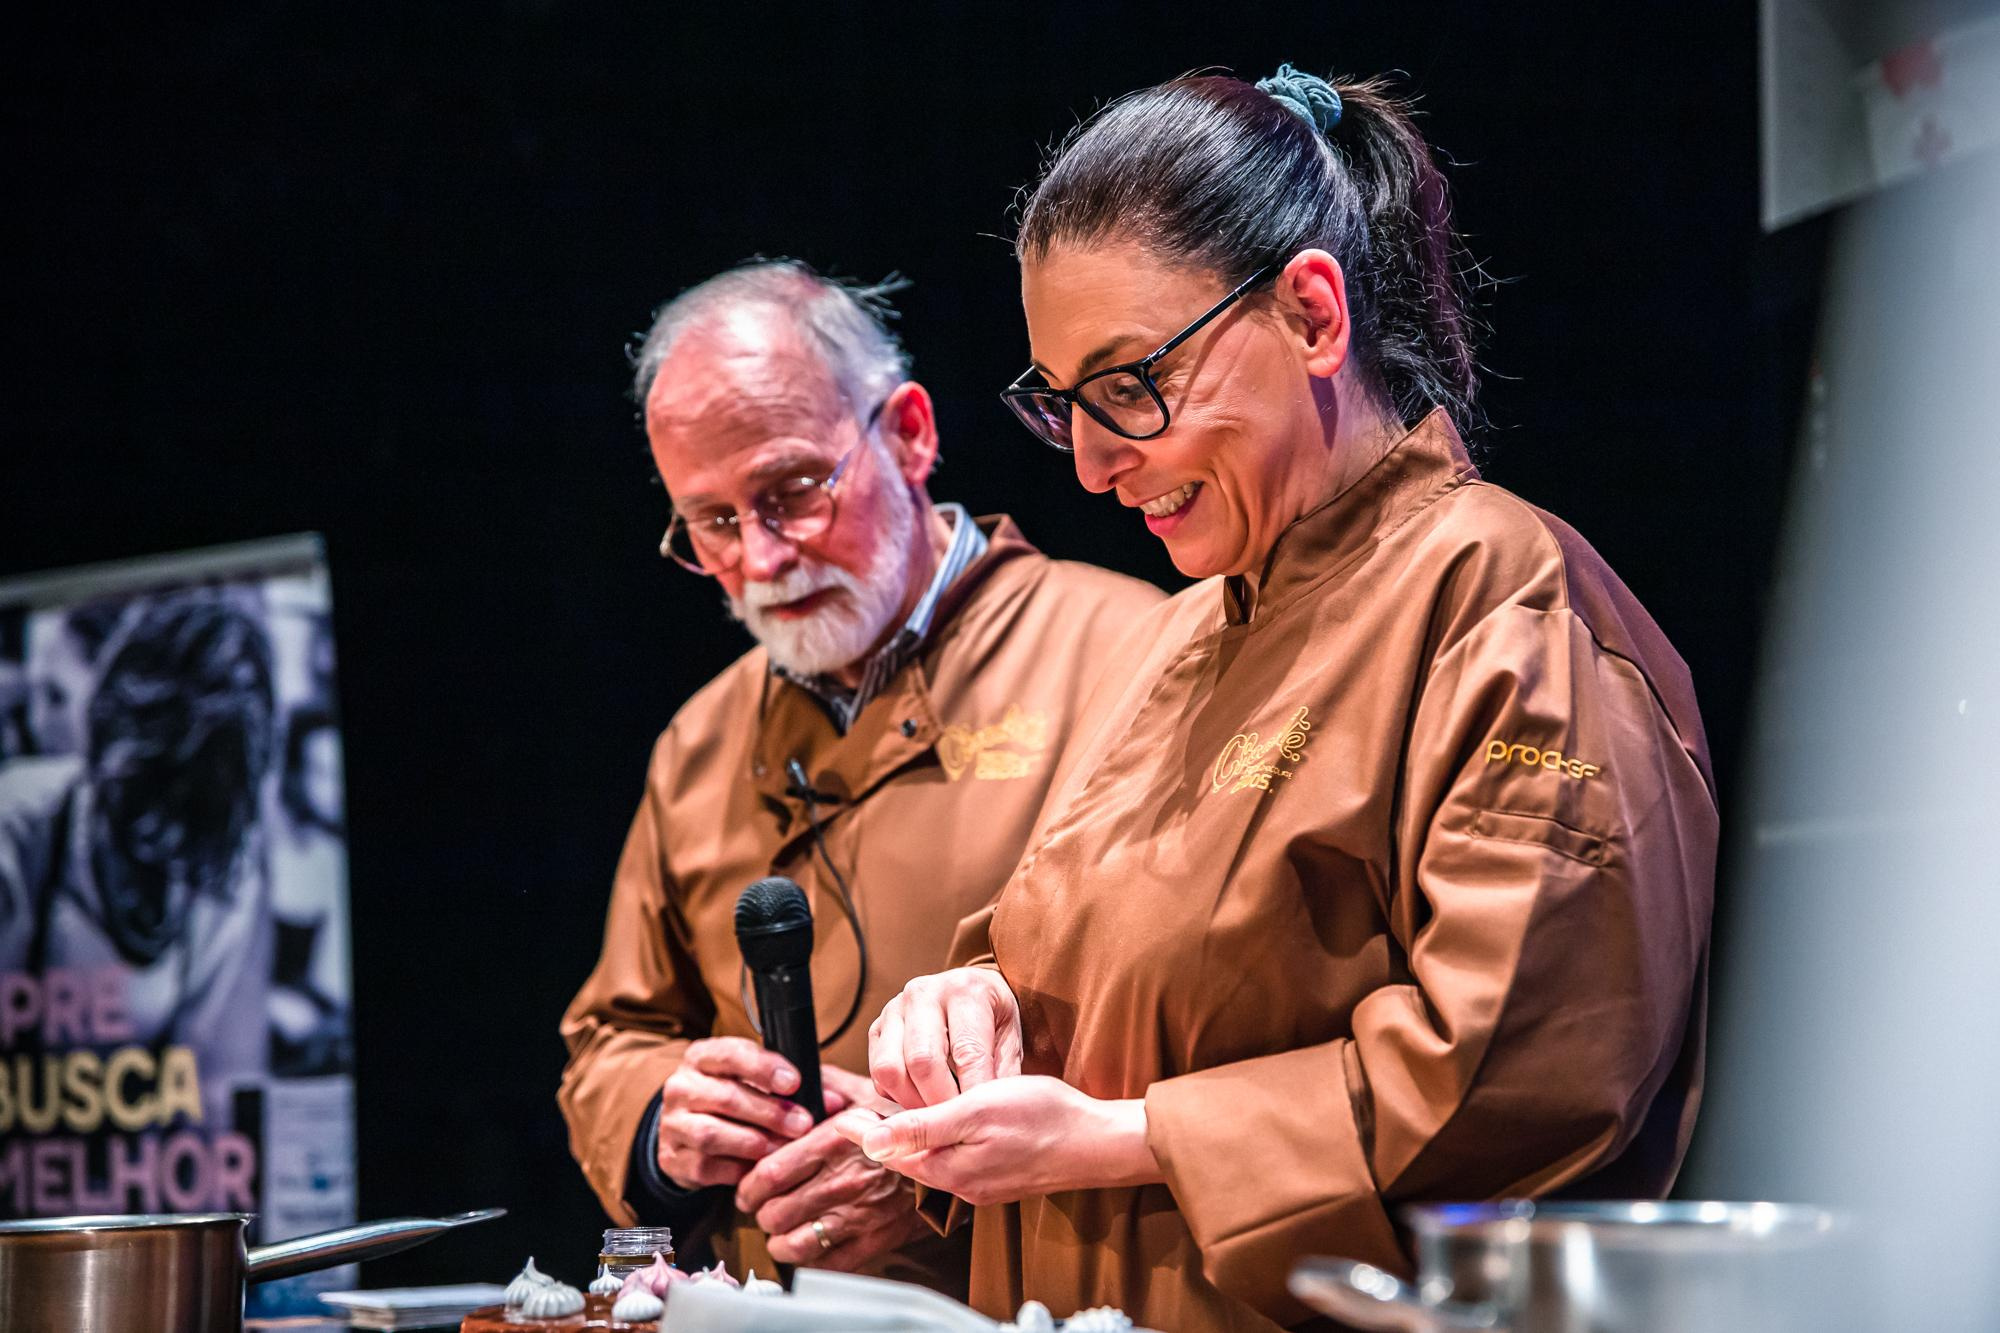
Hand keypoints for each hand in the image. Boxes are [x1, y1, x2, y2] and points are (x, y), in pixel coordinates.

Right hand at [656, 1038, 852, 1189]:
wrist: (691, 1133)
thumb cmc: (735, 1099)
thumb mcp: (755, 1081)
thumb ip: (790, 1085)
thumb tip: (833, 1100)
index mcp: (702, 1058)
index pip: (730, 1054)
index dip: (764, 1068)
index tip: (795, 1082)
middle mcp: (681, 1087)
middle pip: (725, 1097)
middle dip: (769, 1112)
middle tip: (802, 1123)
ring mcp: (672, 1124)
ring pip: (711, 1133)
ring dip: (753, 1142)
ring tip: (783, 1148)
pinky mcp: (673, 1158)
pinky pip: (706, 1166)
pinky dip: (737, 1168)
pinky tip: (759, 1168)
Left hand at [732, 1072, 927, 1270]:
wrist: (951, 1153)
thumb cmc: (904, 1123)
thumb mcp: (864, 1089)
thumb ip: (825, 1084)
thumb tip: (791, 1078)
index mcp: (833, 1143)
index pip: (769, 1175)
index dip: (748, 1188)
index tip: (748, 1190)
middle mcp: (841, 1181)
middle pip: (775, 1213)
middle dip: (763, 1215)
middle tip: (765, 1211)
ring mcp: (858, 1214)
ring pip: (795, 1244)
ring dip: (781, 1242)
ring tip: (781, 1234)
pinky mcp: (875, 1240)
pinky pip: (829, 1264)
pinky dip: (811, 1260)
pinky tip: (810, 1248)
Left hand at [832, 1075, 1162, 1205]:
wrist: (1097, 1142)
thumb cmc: (1041, 1118)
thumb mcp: (975, 1112)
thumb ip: (923, 1128)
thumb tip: (870, 1143)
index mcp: (950, 1169)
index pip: (894, 1152)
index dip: (867, 1131)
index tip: (843, 1116)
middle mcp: (964, 1184)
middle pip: (913, 1160)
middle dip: (888, 1138)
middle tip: (862, 1115)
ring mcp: (986, 1184)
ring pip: (938, 1160)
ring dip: (917, 1141)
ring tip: (898, 1119)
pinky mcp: (1004, 1177)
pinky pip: (961, 1161)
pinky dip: (946, 1144)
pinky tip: (948, 1128)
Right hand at [868, 967, 1022, 1108]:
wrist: (972, 989)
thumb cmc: (994, 1019)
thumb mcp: (1011, 1038)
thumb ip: (1003, 1073)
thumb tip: (991, 1116)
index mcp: (965, 992)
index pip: (966, 1052)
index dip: (971, 1094)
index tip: (978, 1123)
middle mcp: (924, 994)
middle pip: (921, 1062)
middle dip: (938, 1103)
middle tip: (954, 1125)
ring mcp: (894, 1009)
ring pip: (889, 1069)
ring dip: (911, 1102)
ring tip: (935, 1115)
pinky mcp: (876, 1027)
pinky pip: (877, 1074)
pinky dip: (895, 1096)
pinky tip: (919, 1099)